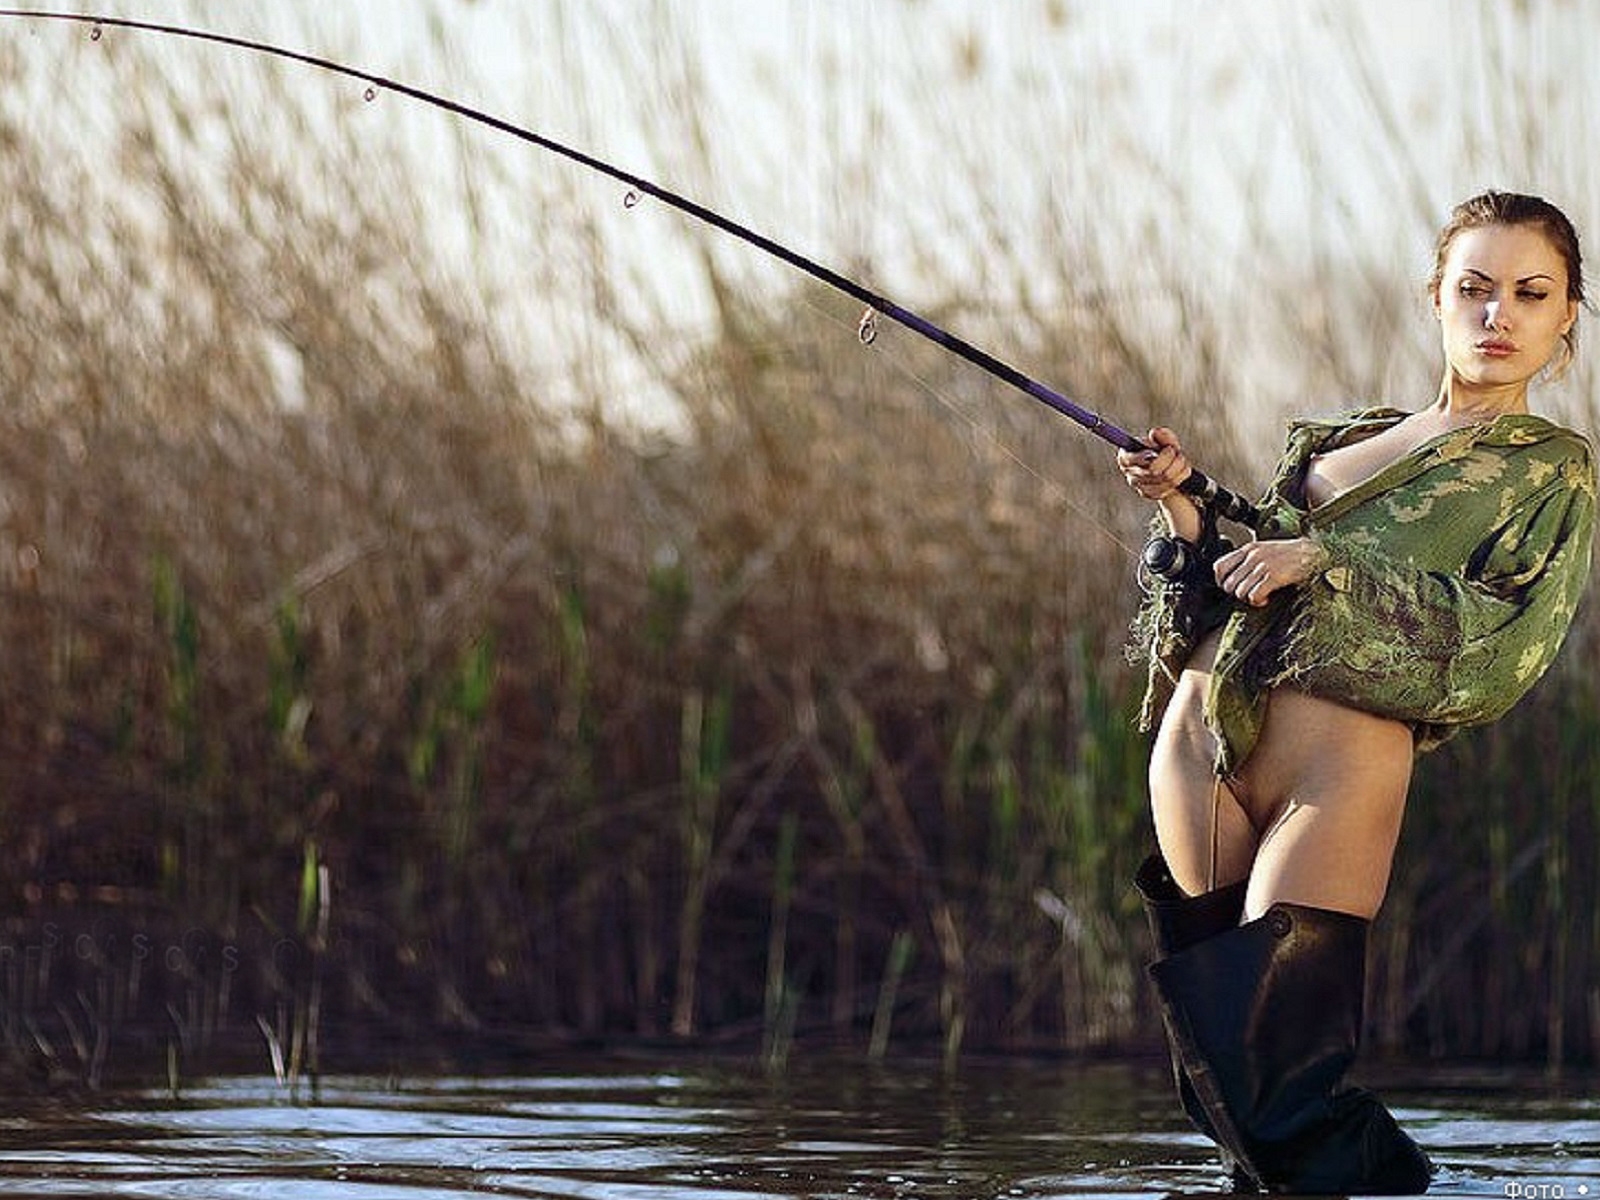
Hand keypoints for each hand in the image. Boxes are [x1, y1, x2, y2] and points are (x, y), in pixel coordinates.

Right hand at [1117, 427, 1192, 500]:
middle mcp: (1131, 474)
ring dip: (1180, 466)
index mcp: (1126, 458)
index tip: (1169, 448)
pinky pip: (1172, 486)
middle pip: (1154, 470)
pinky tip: (1182, 471)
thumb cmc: (1162, 452)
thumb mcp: (1162, 440)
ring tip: (1182, 460)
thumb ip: (1161, 435)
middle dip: (1172, 458)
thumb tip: (1154, 433)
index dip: (1151, 455)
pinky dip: (1181, 476)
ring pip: (1166, 478)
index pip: (1135, 459)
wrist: (1169, 469)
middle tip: (1178, 452)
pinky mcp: (1152, 495)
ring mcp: (1141, 488)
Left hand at [1212, 537, 1328, 606]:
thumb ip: (1248, 559)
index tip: (1233, 587)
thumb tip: (1234, 576)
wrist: (1316, 552)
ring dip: (1248, 599)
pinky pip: (1253, 596)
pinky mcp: (1273, 576)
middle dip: (1237, 593)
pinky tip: (1266, 599)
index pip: (1218, 567)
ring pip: (1239, 592)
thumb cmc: (1292, 554)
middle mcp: (1252, 556)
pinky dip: (1258, 602)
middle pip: (1228, 584)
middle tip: (1250, 593)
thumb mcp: (1265, 549)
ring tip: (1260, 595)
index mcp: (1248, 548)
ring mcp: (1262, 566)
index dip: (1222, 581)